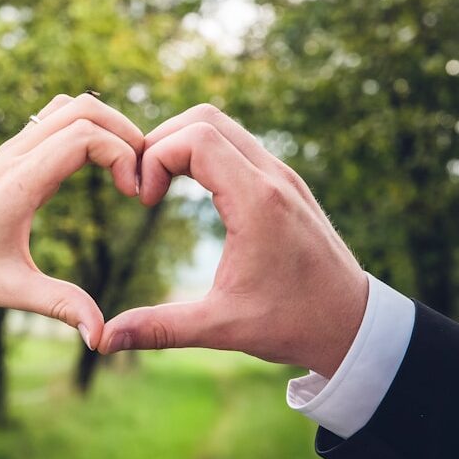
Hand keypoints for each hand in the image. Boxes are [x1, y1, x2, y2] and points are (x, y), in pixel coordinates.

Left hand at [0, 93, 142, 349]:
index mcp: (18, 182)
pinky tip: (96, 166)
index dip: (122, 155)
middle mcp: (15, 155)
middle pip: (82, 107)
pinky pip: (53, 119)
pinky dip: (85, 127)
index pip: (83, 135)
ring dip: (105, 125)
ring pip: (68, 106)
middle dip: (124, 132)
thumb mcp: (10, 290)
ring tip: (125, 167)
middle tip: (141, 175)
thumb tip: (101, 338)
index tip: (134, 195)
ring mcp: (10, 150)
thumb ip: (61, 307)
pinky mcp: (8, 156)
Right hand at [98, 104, 367, 377]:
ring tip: (162, 186)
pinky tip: (192, 189)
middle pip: (205, 117)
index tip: (144, 201)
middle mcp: (272, 176)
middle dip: (162, 142)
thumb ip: (160, 328)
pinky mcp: (285, 182)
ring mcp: (282, 175)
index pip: (194, 138)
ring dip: (184, 143)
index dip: (154, 158)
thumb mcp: (222, 327)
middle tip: (144, 185)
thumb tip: (104, 340)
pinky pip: (239, 143)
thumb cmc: (293, 323)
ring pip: (223, 125)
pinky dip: (206, 152)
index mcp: (256, 202)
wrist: (354, 323)